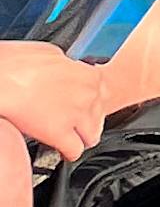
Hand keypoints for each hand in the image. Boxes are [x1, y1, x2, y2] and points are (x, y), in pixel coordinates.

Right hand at [0, 41, 114, 159]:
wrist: (1, 78)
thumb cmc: (18, 64)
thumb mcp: (54, 54)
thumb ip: (69, 67)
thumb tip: (68, 71)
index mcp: (90, 74)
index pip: (102, 94)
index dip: (90, 102)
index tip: (81, 106)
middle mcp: (89, 94)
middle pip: (100, 116)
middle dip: (88, 121)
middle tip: (76, 124)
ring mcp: (76, 114)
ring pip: (92, 136)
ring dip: (82, 138)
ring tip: (71, 139)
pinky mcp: (59, 133)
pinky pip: (75, 151)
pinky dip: (69, 153)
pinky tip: (61, 152)